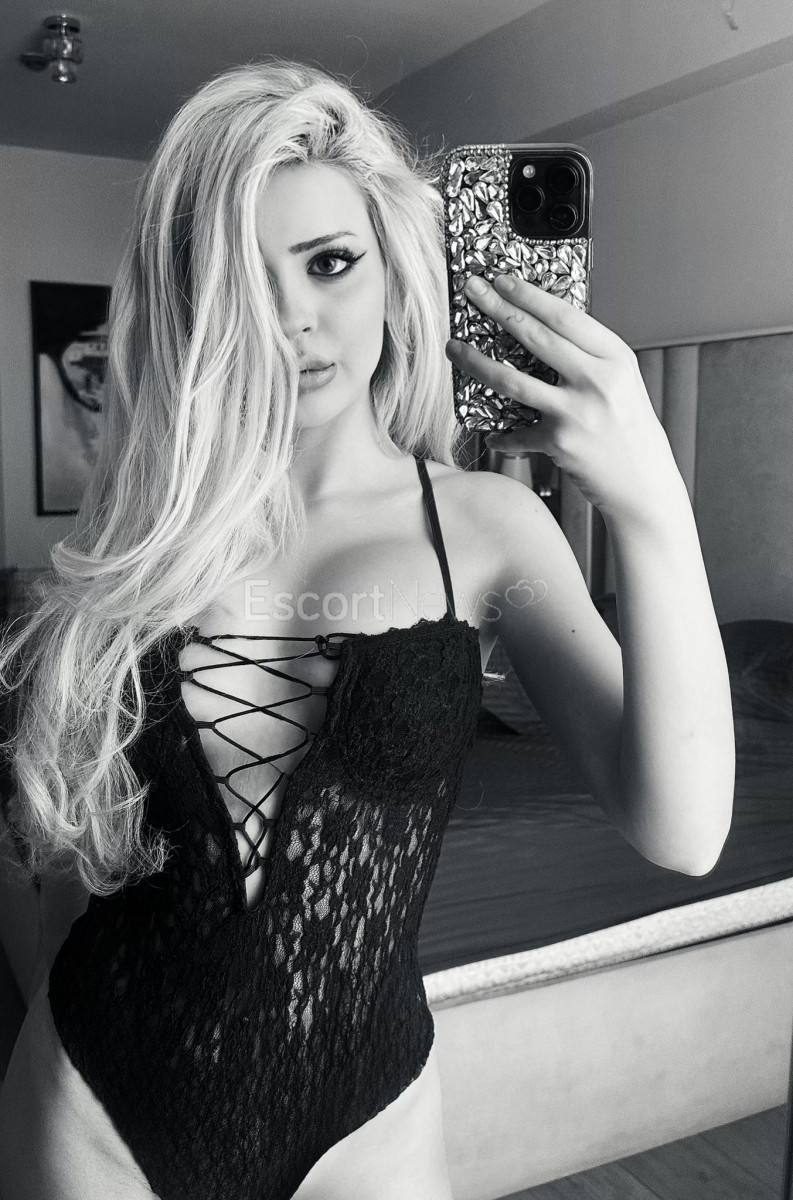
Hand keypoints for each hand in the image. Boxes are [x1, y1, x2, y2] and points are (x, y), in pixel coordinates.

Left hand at [445, 272, 683, 522]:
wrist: (646, 485)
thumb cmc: (631, 433)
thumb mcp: (622, 384)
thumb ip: (590, 360)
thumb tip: (543, 334)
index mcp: (616, 357)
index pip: (565, 315)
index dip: (529, 294)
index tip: (502, 279)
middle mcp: (598, 380)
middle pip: (536, 336)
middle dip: (497, 309)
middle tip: (471, 290)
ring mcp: (577, 411)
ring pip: (513, 380)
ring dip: (477, 362)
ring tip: (453, 348)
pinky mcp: (560, 442)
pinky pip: (517, 434)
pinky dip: (503, 437)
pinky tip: (493, 436)